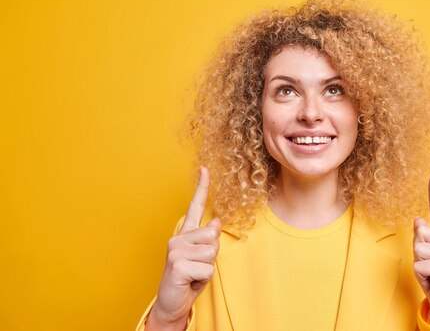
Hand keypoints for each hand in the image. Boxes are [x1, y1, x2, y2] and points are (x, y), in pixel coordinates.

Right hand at [147, 167, 220, 330]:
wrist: (172, 303)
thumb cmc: (189, 278)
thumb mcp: (203, 257)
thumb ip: (209, 239)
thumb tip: (215, 222)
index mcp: (185, 233)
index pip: (195, 206)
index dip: (202, 187)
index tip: (205, 169)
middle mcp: (178, 237)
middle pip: (213, 235)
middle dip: (212, 254)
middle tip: (198, 265)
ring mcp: (175, 250)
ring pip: (212, 251)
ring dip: (208, 267)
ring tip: (194, 273)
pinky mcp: (177, 264)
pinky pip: (207, 268)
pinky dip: (203, 278)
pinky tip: (190, 281)